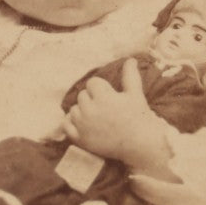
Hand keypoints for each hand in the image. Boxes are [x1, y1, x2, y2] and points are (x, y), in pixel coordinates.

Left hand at [62, 59, 177, 178]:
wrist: (139, 144)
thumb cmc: (139, 118)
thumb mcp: (135, 94)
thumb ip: (130, 76)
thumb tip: (130, 59)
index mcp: (103, 97)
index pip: (92, 83)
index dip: (101, 88)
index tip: (109, 95)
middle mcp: (90, 110)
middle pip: (82, 95)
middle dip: (92, 99)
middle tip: (104, 108)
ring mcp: (83, 125)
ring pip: (74, 109)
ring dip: (82, 111)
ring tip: (96, 117)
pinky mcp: (79, 139)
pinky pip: (66, 125)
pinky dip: (71, 123)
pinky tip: (81, 123)